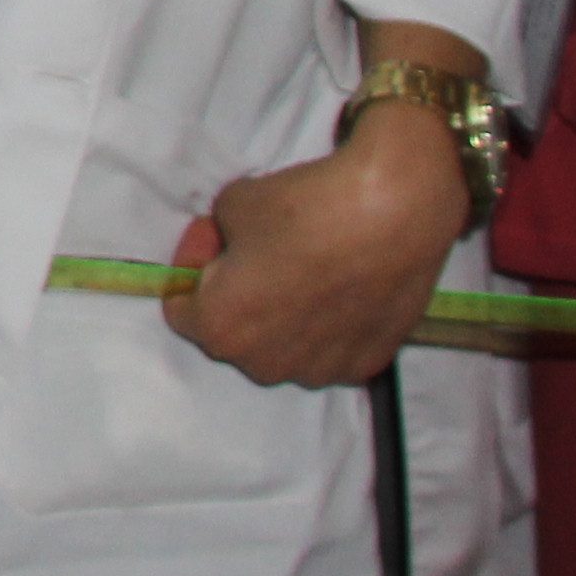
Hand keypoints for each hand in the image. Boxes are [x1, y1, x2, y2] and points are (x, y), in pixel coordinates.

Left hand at [166, 95, 471, 388]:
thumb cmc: (302, 208)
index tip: (215, 235)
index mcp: (222, 330)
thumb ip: (218, 238)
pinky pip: (330, 351)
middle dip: (236, 294)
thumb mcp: (230, 205)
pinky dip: (327, 326)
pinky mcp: (369, 364)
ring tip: (303, 269)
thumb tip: (230, 248)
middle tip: (257, 250)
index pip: (181, 310)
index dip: (193, 265)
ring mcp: (322, 371)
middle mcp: (268, 365)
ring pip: (284, 348)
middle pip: (234, 333)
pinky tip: (339, 287)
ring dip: (282, 316)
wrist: (394, 212)